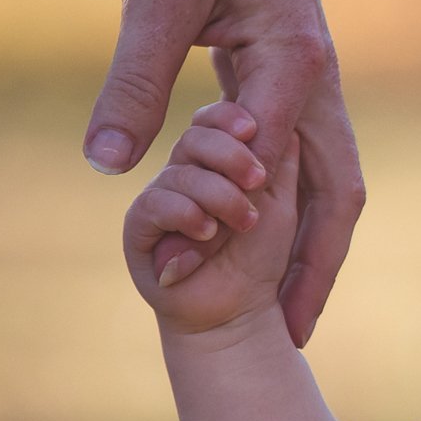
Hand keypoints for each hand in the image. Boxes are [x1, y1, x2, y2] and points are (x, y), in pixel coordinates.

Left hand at [89, 0, 362, 346]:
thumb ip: (136, 79)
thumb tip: (112, 167)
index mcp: (294, 62)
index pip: (281, 173)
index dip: (255, 240)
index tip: (229, 302)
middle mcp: (317, 78)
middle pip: (337, 194)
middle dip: (317, 269)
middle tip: (292, 340)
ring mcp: (308, 76)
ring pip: (328, 178)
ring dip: (312, 245)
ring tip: (289, 310)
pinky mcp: (286, 66)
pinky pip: (301, 152)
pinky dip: (291, 204)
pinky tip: (264, 234)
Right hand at [122, 100, 299, 336]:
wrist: (237, 313)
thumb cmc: (261, 256)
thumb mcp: (280, 199)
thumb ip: (279, 155)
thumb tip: (276, 108)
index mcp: (218, 159)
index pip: (214, 120)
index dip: (231, 121)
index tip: (253, 128)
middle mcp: (185, 171)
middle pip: (196, 137)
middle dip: (230, 156)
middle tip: (257, 180)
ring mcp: (161, 196)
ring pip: (181, 169)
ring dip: (219, 196)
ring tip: (242, 222)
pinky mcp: (140, 227)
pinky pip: (156, 203)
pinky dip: (187, 214)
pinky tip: (207, 231)